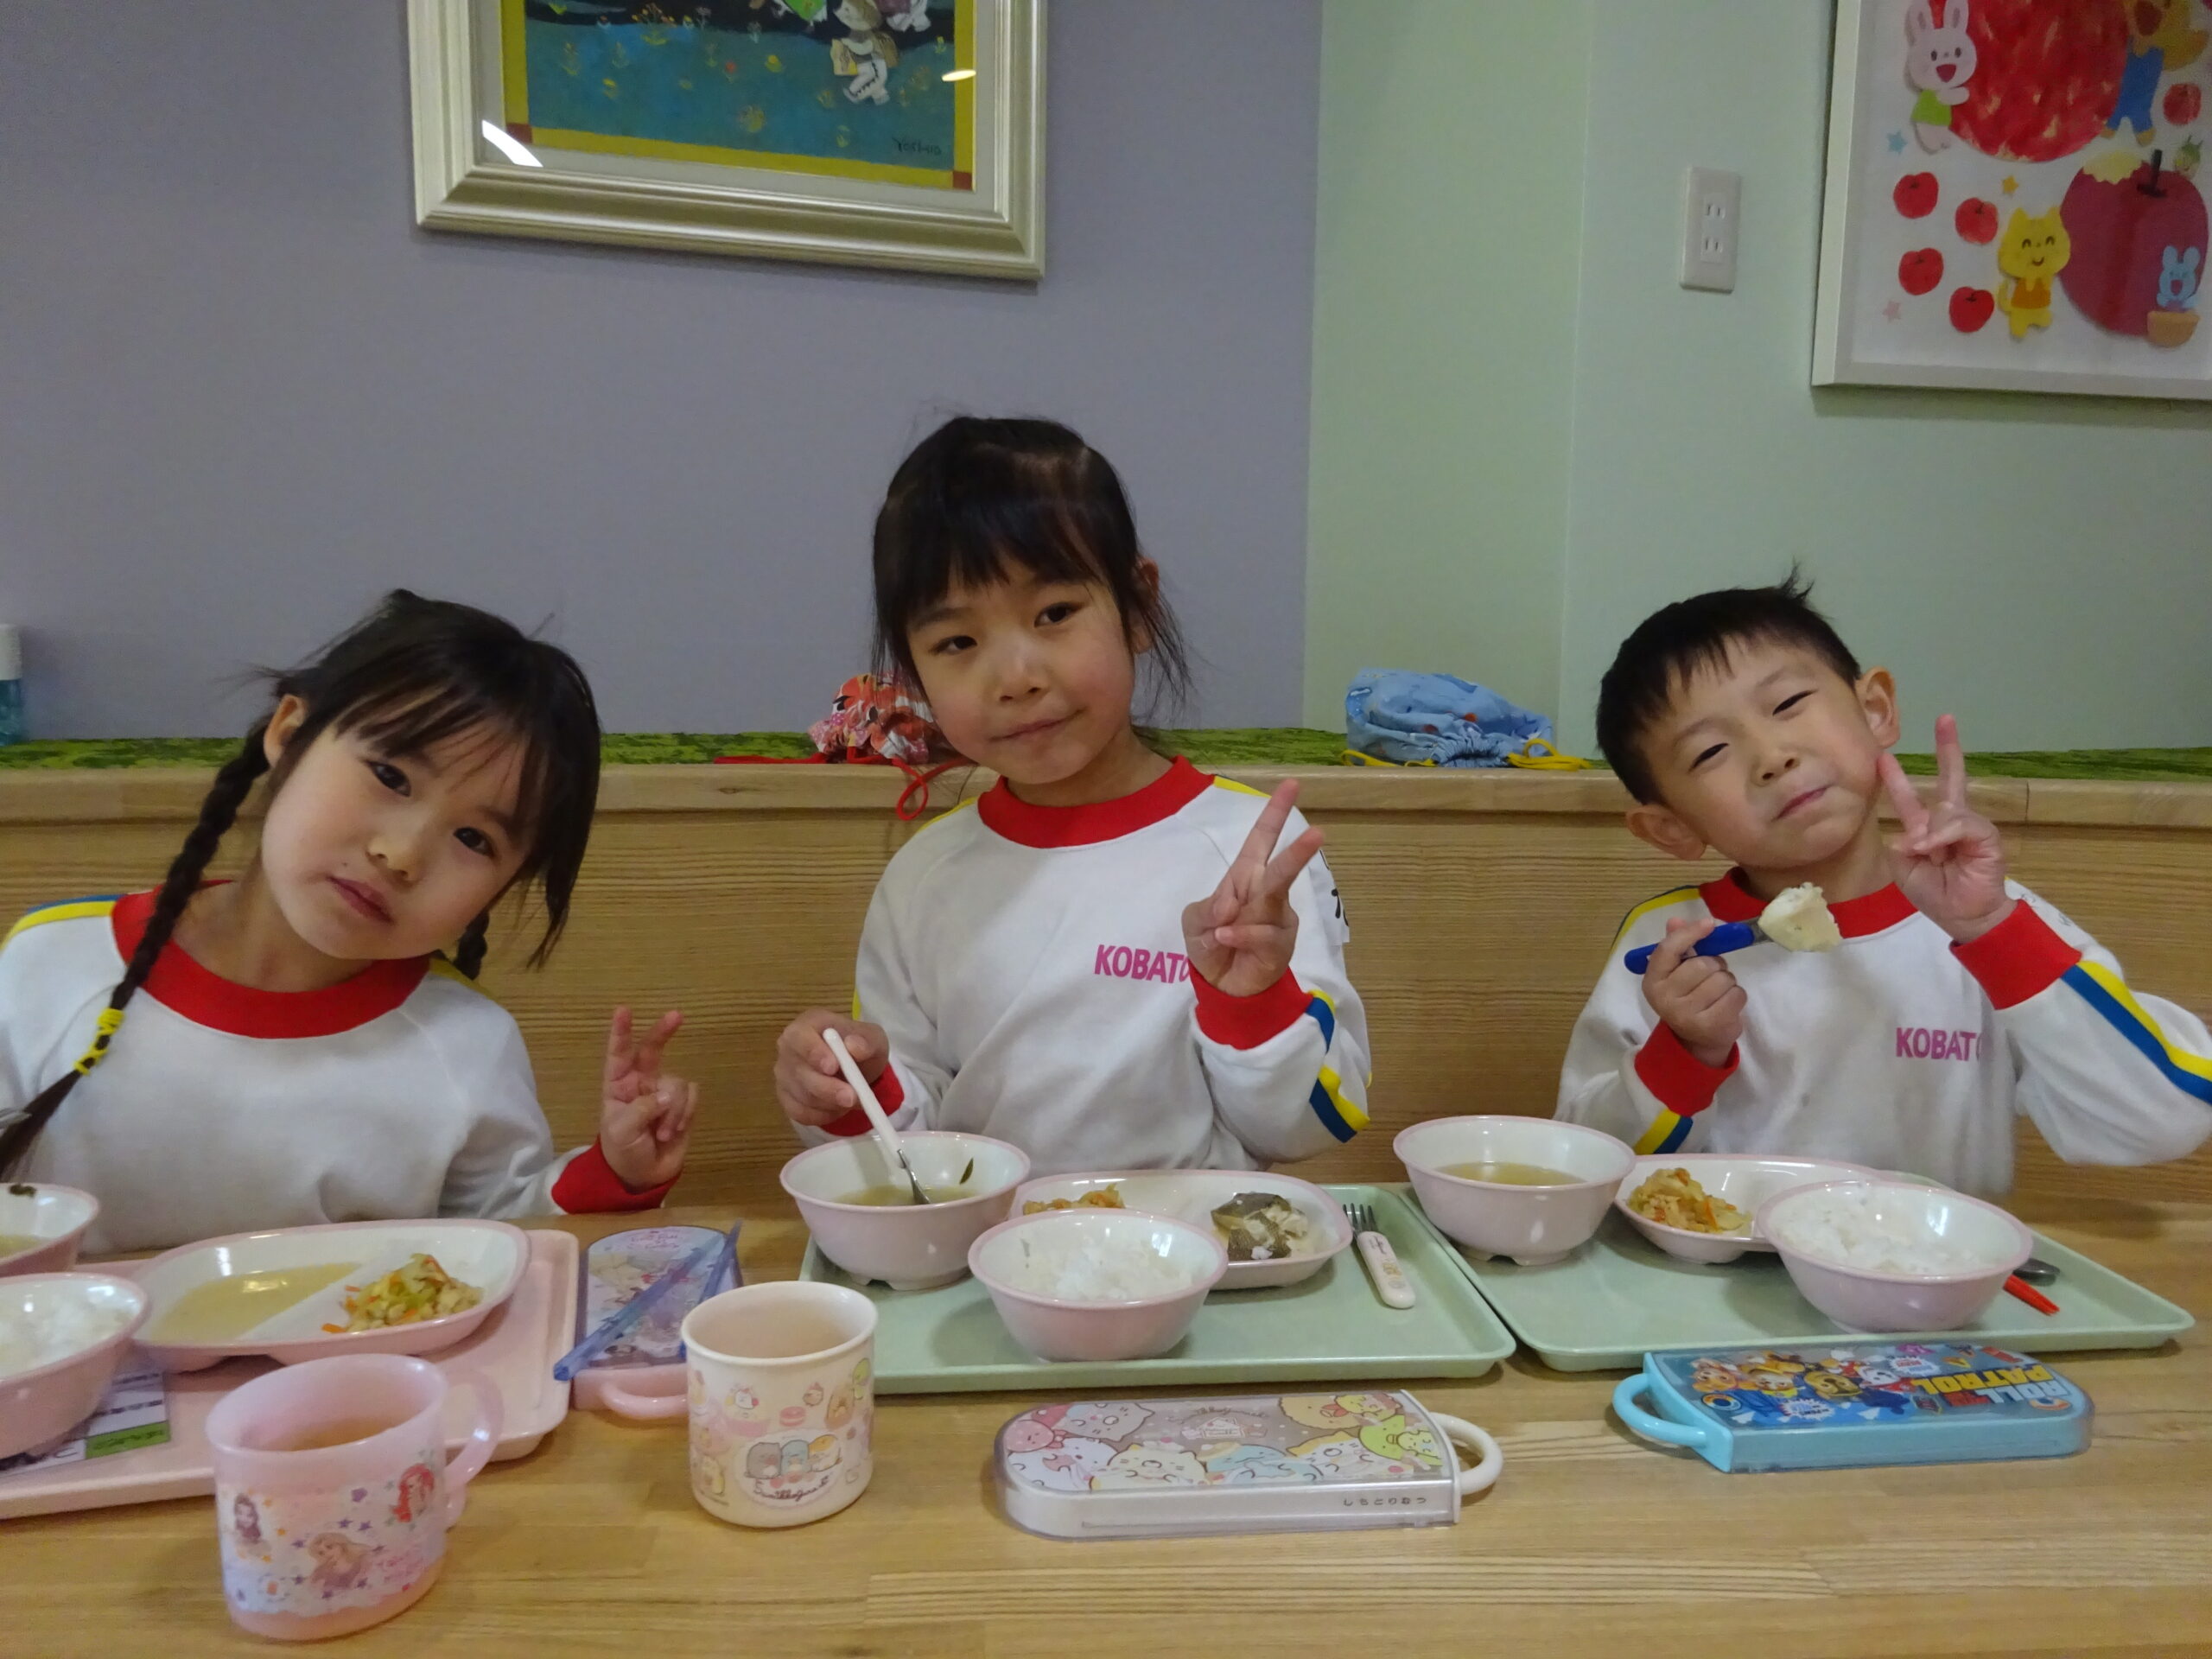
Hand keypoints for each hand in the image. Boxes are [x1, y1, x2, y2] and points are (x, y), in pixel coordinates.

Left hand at [599, 1007, 697, 1190]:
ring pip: (677, 1083)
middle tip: (677, 1016)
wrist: (643, 1177)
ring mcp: (664, 1093)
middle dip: (663, 1032)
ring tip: (663, 1132)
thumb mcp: (622, 1131)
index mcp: (618, 1085)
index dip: (621, 1032)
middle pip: (653, 1050)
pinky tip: (674, 1130)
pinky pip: (692, 1096)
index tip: (623, 1010)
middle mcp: (642, 1083)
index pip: (618, 1054)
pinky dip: (685, 1113)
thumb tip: (668, 1095)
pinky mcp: (684, 1105)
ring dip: (673, 1110)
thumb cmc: (622, 1151)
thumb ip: (642, 1109)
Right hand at [775, 1009, 890, 1128]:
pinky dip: (822, 1116)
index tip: (833, 1067)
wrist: (856, 1065)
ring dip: (830, 1103)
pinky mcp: (786, 1097)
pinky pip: (799, 1113)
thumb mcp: (873, 1038)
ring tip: (854, 1100)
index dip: (813, 1052)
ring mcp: (784, 1074)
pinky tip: (838, 1110)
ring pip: (802, 1095)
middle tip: (852, 1097)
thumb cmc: (860, 1046)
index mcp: (806, 1025)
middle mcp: (788, 1048)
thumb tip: (854, 1047)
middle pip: (799, 1071)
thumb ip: (866, 1041)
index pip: (799, 1037)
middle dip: (827, 1088)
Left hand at [1181, 779, 1324, 996]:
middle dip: (1297, 852)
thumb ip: (1207, 908)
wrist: (1222, 986)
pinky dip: (1238, 937)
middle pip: (1282, 868)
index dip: (1274, 814)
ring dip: (1252, 909)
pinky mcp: (1279, 946)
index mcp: (1245, 878)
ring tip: (1227, 923)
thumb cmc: (1211, 943)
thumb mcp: (1195, 921)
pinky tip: (1223, 940)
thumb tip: (1229, 908)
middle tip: (1317, 834)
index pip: (1261, 840)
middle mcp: (1266, 894)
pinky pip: (1261, 935)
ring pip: (1274, 905)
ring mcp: (1277, 920)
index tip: (1291, 784)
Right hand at [1641, 918, 1745, 1068]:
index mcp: (1652, 980)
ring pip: (1723, 979)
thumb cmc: (1687, 997)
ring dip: (1728, 981)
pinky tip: (1726, 1005)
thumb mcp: (1676, 972)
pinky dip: (1737, 996)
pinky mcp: (1711, 1026)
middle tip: (1712, 974)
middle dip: (1716, 965)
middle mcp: (1665, 999)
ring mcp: (1687, 1015)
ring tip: (1718, 992)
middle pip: (1703, 964)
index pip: (1669, 949)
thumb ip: (1677, 945)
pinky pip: (1736, 996)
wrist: (1695, 1040)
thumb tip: (1676, 920)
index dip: (1690, 933)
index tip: (1709, 923)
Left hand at [1880, 714, 2012, 942]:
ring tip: (1927, 854)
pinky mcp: (1985, 835)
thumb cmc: (1935, 893)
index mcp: (1926, 828)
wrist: (1965, 916)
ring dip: (1931, 834)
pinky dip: (1943, 836)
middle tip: (1945, 718)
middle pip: (1950, 778)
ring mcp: (1969, 826)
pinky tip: (1935, 850)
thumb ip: (1903, 846)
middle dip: (1948, 748)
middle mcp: (1949, 821)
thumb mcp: (1906, 869)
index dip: (1897, 778)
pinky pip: (1959, 825)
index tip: (1884, 755)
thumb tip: (1914, 833)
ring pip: (1945, 811)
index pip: (1910, 797)